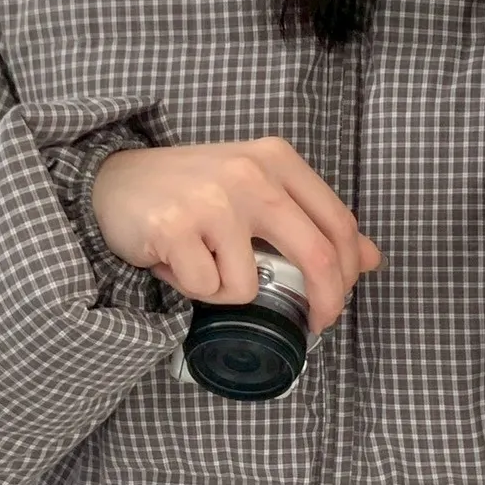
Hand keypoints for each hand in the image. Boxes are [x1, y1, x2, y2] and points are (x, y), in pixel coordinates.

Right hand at [91, 138, 384, 335]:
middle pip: (318, 257)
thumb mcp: (259, 192)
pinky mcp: (176, 227)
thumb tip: (371, 257)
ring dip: (226, 292)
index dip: (348, 273)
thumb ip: (313, 221)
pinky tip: (174, 261)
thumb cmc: (192, 192)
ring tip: (200, 263)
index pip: (340, 223)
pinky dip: (192, 288)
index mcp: (277, 159)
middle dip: (326, 303)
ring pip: (251, 285)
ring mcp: (213, 199)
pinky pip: (208, 289)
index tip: (338, 299)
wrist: (113, 182)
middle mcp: (250, 173)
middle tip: (316, 325)